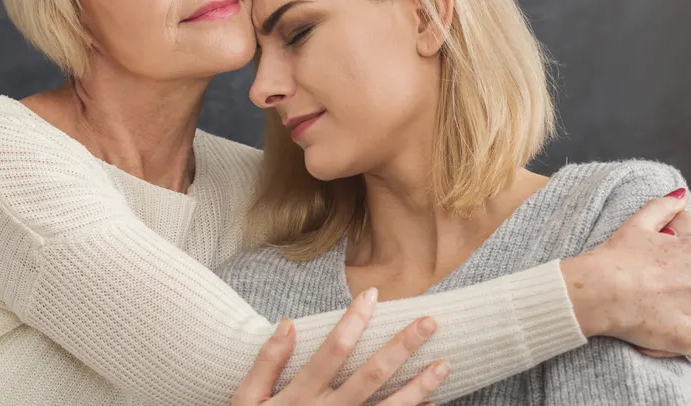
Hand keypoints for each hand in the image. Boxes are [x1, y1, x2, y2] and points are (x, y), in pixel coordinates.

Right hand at [232, 288, 449, 405]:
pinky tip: (431, 403)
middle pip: (371, 376)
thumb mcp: (246, 401)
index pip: (333, 351)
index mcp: (299, 396)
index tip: (372, 294)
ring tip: (444, 365)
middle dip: (401, 347)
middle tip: (430, 322)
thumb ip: (266, 362)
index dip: (353, 321)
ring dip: (419, 386)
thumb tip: (288, 322)